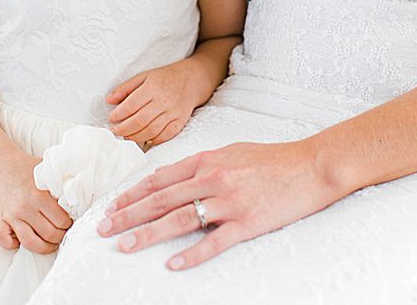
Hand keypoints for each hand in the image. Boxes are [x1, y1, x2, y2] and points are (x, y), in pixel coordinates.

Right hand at [0, 152, 73, 253]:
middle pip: (49, 235)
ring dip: (43, 246)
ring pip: (30, 243)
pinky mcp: (2, 219)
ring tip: (50, 241)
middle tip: (62, 231)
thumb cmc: (29, 168)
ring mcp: (12, 215)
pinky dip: (13, 244)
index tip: (70, 221)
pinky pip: (4, 240)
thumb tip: (83, 195)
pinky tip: (21, 239)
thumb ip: (64, 182)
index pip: (61, 221)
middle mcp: (25, 207)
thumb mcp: (49, 170)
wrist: (2, 165)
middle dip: (60, 236)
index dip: (69, 223)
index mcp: (39, 195)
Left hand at [97, 139, 339, 269]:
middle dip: (128, 215)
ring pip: (179, 219)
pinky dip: (193, 254)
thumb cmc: (271, 159)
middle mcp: (210, 179)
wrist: (312, 166)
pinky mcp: (248, 222)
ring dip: (148, 234)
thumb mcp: (229, 153)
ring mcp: (228, 201)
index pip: (158, 180)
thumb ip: (201, 165)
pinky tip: (174, 264)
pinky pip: (215, 241)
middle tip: (104, 228)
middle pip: (160, 200)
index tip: (112, 207)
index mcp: (204, 161)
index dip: (132, 194)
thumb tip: (175, 177)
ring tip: (125, 245)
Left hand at [105, 60, 203, 146]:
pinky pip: (166, 135)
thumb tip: (109, 100)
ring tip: (126, 136)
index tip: (111, 118)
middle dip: (124, 129)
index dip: (119, 114)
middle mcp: (163, 101)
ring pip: (152, 130)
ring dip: (136, 136)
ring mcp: (173, 113)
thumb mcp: (143, 76)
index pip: (132, 105)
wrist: (191, 80)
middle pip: (140, 120)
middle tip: (115, 131)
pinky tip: (144, 139)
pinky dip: (153, 140)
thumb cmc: (164, 78)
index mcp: (152, 88)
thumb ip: (125, 88)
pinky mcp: (180, 122)